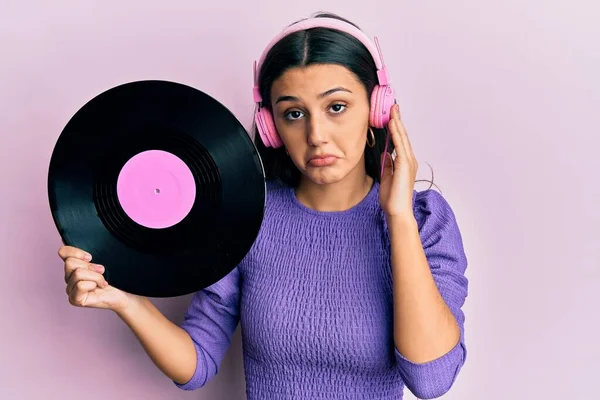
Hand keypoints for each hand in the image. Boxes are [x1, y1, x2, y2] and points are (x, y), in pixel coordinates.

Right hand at [59, 245, 134, 312]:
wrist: (121, 293)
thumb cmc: (113, 277)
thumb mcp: (101, 261)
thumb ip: (88, 255)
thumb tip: (76, 246)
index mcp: (73, 266)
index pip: (63, 252)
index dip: (76, 252)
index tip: (90, 257)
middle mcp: (68, 277)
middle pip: (70, 262)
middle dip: (90, 266)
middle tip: (101, 271)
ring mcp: (70, 290)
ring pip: (78, 273)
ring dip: (96, 276)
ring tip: (103, 281)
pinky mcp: (75, 299)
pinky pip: (80, 285)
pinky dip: (94, 284)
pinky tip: (100, 287)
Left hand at [379, 104, 417, 219]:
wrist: (397, 211)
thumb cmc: (393, 199)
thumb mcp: (386, 177)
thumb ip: (387, 165)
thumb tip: (385, 153)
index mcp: (404, 163)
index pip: (399, 141)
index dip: (395, 128)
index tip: (391, 116)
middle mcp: (409, 160)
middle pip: (402, 136)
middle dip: (397, 121)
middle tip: (393, 107)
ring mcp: (408, 162)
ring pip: (402, 138)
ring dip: (397, 123)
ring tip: (393, 110)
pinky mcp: (405, 165)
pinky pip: (400, 145)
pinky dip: (396, 133)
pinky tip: (392, 124)